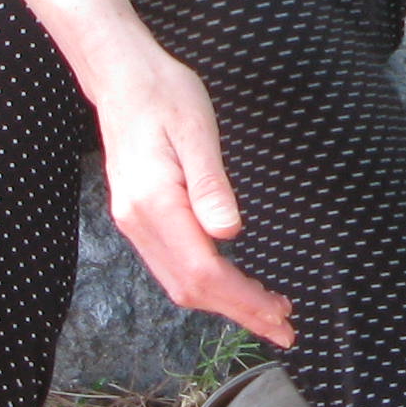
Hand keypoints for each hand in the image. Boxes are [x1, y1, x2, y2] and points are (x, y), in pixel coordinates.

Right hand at [88, 36, 294, 347]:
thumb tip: (230, 234)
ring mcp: (134, 223)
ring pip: (179, 283)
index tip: (279, 312)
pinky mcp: (138, 217)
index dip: (242, 298)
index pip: (203, 270)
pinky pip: (172, 266)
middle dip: (239, 313)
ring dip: (223, 305)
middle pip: (190, 288)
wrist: (120, 76)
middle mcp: (138, 222)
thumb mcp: (196, 130)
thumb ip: (211, 185)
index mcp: (154, 203)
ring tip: (266, 316)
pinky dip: (205, 286)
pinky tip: (231, 288)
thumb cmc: (164, 94)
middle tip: (285, 330)